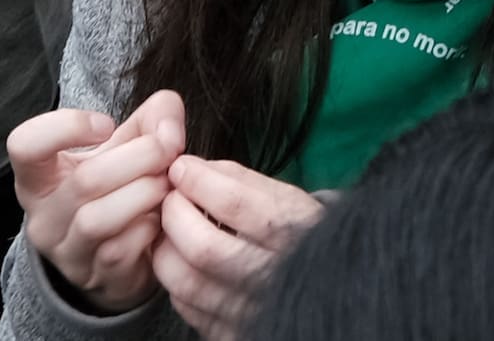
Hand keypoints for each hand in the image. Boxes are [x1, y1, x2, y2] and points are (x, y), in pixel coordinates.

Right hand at [12, 93, 182, 311]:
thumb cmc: (119, 187)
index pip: (24, 145)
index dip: (66, 126)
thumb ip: (154, 118)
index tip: (106, 125)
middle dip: (140, 156)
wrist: (122, 255)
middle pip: (85, 181)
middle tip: (168, 148)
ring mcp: (66, 252)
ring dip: (146, 192)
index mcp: (38, 177)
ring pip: (98, 220)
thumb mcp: (128, 145)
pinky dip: (149, 226)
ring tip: (167, 181)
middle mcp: (43, 217)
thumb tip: (169, 130)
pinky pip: (120, 250)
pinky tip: (162, 215)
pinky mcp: (94, 277)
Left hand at [158, 154, 324, 339]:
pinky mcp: (232, 334)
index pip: (235, 205)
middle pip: (204, 249)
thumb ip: (240, 179)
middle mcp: (274, 277)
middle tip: (171, 199)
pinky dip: (176, 281)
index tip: (180, 168)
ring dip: (167, 250)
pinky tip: (184, 263)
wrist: (326, 285)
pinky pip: (187, 307)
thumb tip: (187, 168)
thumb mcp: (287, 198)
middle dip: (175, 216)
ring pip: (186, 283)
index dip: (198, 182)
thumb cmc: (300, 233)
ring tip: (170, 230)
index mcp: (294, 233)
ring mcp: (250, 312)